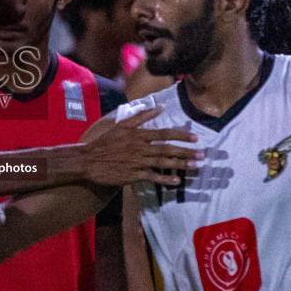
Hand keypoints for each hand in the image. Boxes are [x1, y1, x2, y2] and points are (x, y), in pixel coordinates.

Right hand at [83, 109, 200, 185]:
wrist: (88, 160)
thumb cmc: (105, 142)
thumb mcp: (121, 125)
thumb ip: (141, 116)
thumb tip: (159, 108)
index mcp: (138, 135)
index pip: (164, 134)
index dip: (181, 136)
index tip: (195, 139)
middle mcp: (140, 148)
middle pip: (167, 149)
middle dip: (186, 152)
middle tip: (202, 154)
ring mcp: (137, 162)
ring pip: (163, 163)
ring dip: (180, 164)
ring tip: (195, 166)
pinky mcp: (133, 175)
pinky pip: (152, 177)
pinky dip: (165, 179)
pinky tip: (177, 181)